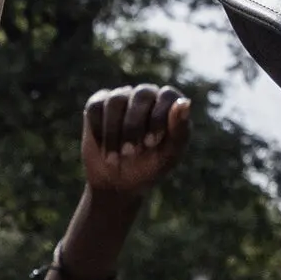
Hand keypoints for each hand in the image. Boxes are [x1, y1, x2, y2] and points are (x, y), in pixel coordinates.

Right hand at [82, 85, 191, 199]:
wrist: (117, 184)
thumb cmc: (149, 168)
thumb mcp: (168, 156)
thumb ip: (180, 130)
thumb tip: (185, 102)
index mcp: (168, 105)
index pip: (167, 96)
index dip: (158, 117)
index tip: (151, 143)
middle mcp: (146, 96)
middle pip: (141, 95)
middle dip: (134, 126)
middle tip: (130, 153)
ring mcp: (120, 98)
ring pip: (115, 101)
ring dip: (113, 132)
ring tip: (114, 157)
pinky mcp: (97, 106)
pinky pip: (95, 108)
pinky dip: (98, 131)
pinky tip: (103, 148)